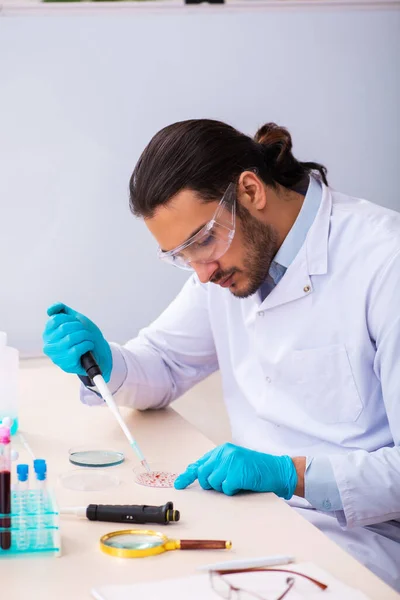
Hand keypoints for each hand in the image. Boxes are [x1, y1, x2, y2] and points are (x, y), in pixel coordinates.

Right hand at [42, 302, 111, 381]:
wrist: (98, 353)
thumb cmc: (84, 336)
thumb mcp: (73, 320)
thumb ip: (61, 311)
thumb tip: (50, 309)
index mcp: (48, 334)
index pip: (55, 319)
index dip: (71, 318)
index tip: (77, 323)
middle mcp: (48, 345)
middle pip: (64, 328)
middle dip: (80, 327)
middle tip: (86, 331)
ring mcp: (56, 356)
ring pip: (71, 338)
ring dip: (85, 335)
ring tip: (89, 338)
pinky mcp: (66, 364)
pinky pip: (77, 348)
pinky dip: (87, 344)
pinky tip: (89, 345)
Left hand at [174, 442, 297, 498]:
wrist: (276, 470)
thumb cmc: (255, 470)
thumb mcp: (234, 464)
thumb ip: (217, 466)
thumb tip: (197, 474)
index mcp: (223, 450)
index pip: (200, 463)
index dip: (188, 475)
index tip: (178, 484)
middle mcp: (225, 453)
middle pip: (203, 474)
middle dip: (211, 484)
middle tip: (226, 483)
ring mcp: (230, 461)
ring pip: (213, 483)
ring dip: (224, 487)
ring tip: (238, 481)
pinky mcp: (236, 472)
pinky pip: (226, 489)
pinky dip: (233, 490)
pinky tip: (243, 483)